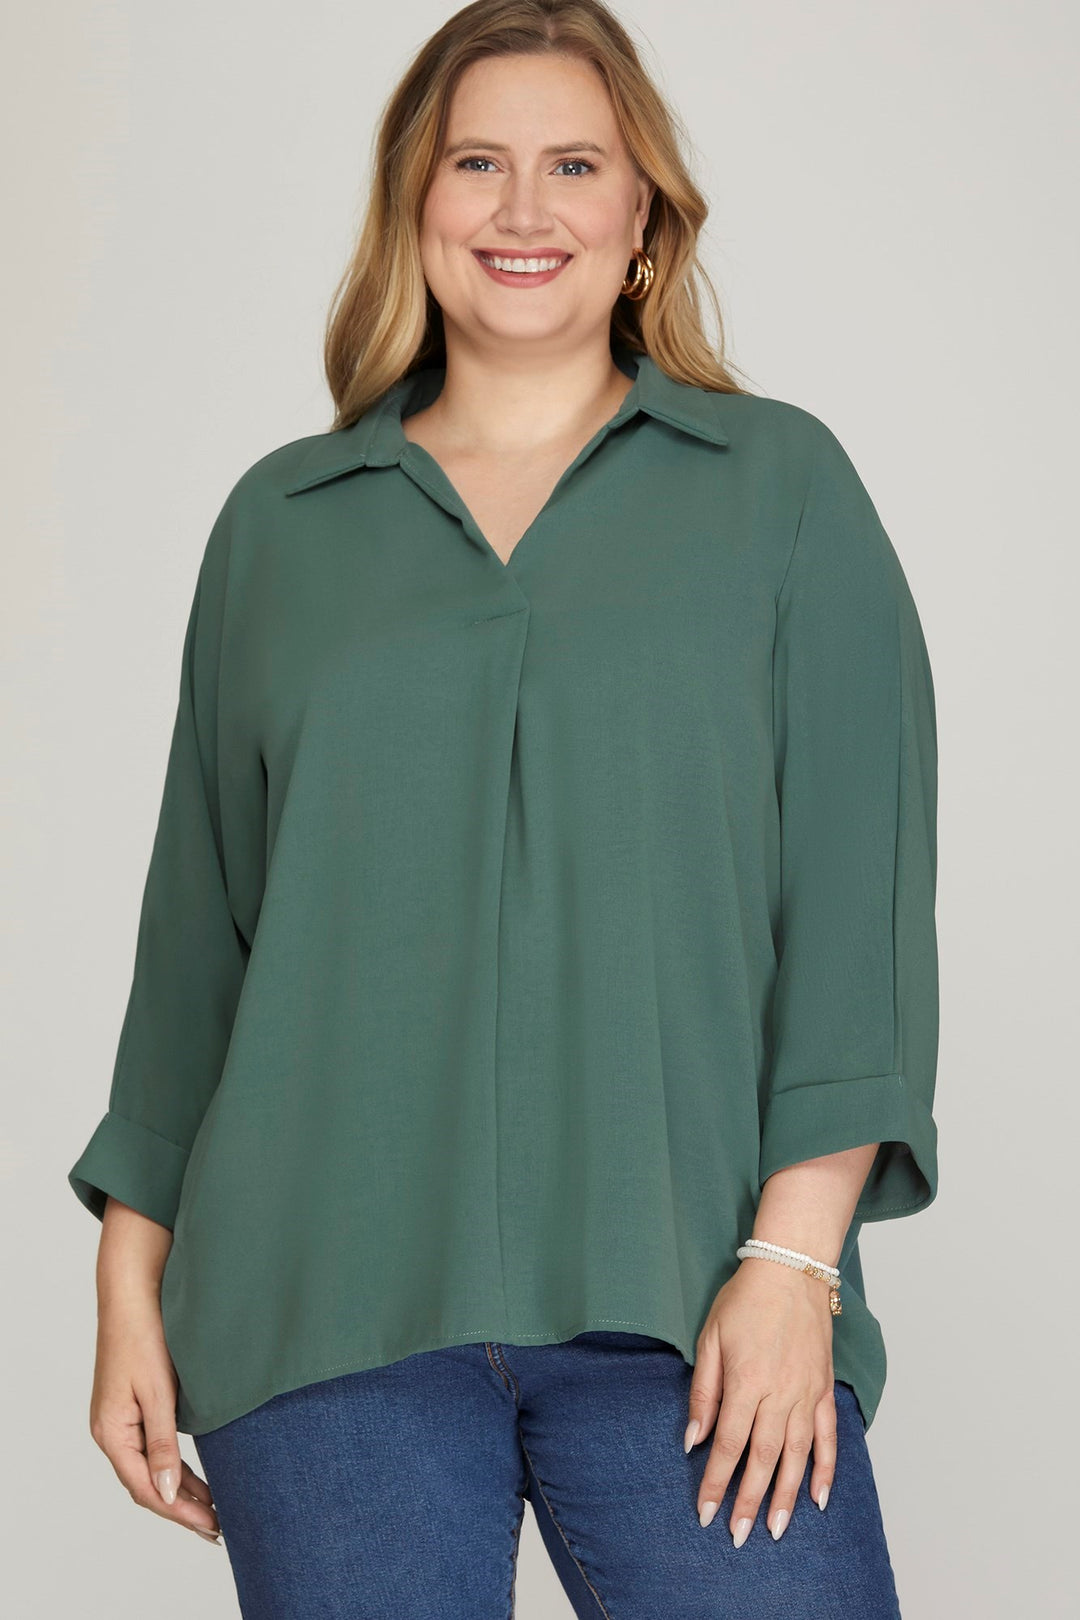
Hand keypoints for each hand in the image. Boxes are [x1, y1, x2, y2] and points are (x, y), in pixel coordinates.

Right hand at [89, 1293, 221, 1544]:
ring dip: (180, 1491)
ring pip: (150, 1469)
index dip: (179, 1512)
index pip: (145, 1487)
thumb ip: (162, 1444)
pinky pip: (152, 1450)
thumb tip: (168, 1494)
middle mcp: (111, 1432)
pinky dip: (174, 1467)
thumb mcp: (158, 1392)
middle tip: (219, 1528)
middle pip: (147, 1484)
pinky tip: (196, 1480)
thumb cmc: (145, 1334)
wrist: (134, 1291)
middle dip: (182, 1509)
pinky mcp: (132, 1408)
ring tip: (214, 1512)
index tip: (212, 1527)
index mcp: (111, 1433)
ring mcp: (120, 1421)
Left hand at [685, 1257, 836, 1543]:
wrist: (791, 1269)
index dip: (716, 1481)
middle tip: (739, 1536)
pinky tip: (820, 1497)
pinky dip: (826, 1469)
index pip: (727, 1444)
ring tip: (775, 1529)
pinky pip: (828, 1436)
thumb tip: (692, 1438)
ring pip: (797, 1456)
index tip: (706, 1512)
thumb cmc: (745, 1299)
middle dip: (748, 1500)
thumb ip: (703, 1391)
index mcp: (745, 1382)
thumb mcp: (710, 1337)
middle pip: (763, 1459)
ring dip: (787, 1496)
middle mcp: (779, 1394)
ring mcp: (805, 1393)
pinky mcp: (823, 1388)